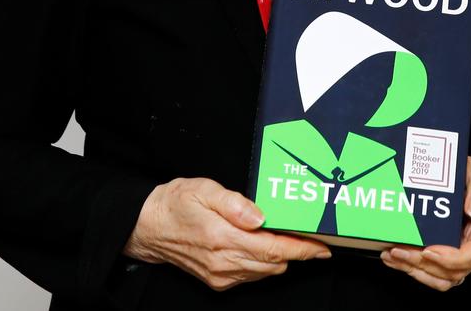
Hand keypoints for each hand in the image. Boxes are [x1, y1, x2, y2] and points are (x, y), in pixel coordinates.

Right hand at [122, 176, 331, 290]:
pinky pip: (250, 275)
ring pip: (264, 272)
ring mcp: (220, 275)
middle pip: (274, 263)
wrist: (148, 226)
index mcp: (223, 238)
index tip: (321, 247)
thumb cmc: (176, 203)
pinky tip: (264, 247)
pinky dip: (264, 264)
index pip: (273, 249)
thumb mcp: (204, 189)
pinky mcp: (217, 280)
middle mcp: (224, 262)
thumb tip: (261, 216)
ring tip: (292, 239)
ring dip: (281, 258)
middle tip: (314, 239)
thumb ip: (235, 203)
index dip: (301, 249)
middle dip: (297, 253)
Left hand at [380, 155, 470, 290]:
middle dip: (425, 264)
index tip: (428, 251)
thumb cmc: (467, 174)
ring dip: (414, 269)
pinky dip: (412, 269)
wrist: (452, 175)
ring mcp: (460, 254)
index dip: (451, 259)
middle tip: (400, 250)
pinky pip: (432, 273)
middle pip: (454, 270)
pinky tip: (394, 258)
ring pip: (441, 277)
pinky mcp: (445, 257)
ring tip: (393, 254)